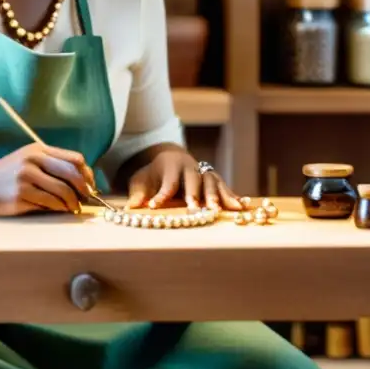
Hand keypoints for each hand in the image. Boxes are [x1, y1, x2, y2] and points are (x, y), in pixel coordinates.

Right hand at [0, 143, 95, 216]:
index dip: (87, 173)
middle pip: (71, 174)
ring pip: (62, 191)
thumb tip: (82, 179)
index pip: (74, 158)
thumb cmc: (6, 173)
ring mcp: (26, 178)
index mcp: (38, 150)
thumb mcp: (27, 159)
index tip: (90, 185)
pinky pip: (49, 203)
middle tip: (86, 199)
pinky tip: (59, 209)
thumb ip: (51, 164)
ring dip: (72, 202)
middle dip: (83, 189)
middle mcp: (33, 161)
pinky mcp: (20, 195)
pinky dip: (59, 208)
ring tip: (73, 207)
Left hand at [125, 147, 241, 211]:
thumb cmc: (153, 174)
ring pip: (211, 181)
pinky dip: (231, 195)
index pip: (167, 180)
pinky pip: (224, 186)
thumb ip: (137, 194)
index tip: (154, 206)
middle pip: (193, 179)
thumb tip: (129, 209)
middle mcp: (189, 165)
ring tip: (221, 210)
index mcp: (169, 164)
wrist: (169, 159)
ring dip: (216, 195)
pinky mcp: (213, 178)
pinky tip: (240, 206)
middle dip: (195, 194)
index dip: (162, 194)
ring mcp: (202, 171)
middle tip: (195, 208)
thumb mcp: (141, 181)